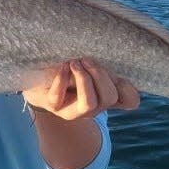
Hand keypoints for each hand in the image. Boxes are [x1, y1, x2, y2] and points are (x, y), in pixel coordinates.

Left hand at [22, 58, 139, 120]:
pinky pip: (59, 96)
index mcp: (105, 95)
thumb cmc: (66, 68)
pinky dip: (62, 77)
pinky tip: (63, 66)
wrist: (37, 78)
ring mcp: (73, 111)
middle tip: (86, 59)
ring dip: (84, 79)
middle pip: (110, 97)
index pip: (130, 100)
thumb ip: (100, 64)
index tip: (117, 72)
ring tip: (75, 63)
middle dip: (100, 74)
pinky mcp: (53, 107)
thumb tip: (112, 57)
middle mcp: (93, 107)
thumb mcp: (86, 65)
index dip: (131, 89)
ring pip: (90, 103)